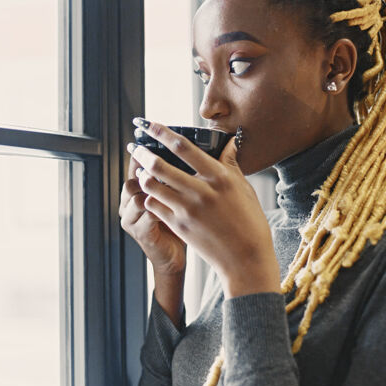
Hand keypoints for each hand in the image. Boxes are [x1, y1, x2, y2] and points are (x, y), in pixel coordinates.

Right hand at [119, 150, 186, 276]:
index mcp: (135, 190)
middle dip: (151, 175)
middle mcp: (128, 202)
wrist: (173, 255)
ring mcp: (130, 218)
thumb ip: (173, 176)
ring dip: (157, 193)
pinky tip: (177, 208)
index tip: (161, 147)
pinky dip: (163, 209)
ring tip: (176, 191)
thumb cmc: (176, 223)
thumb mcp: (173, 195)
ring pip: (138, 196)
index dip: (147, 157)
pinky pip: (148, 214)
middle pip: (133, 180)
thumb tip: (187, 149)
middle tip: (172, 171)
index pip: (136, 167)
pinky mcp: (139, 232)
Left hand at [129, 119, 280, 297]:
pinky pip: (154, 206)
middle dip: (143, 153)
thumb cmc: (250, 223)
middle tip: (135, 148)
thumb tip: (229, 142)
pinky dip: (149, 197)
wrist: (246, 259)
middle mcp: (201, 191)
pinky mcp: (179, 226)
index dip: (163, 133)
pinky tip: (149, 194)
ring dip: (142, 175)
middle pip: (160, 165)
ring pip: (152, 185)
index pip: (184, 147)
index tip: (151, 125)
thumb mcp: (244, 189)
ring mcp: (188, 210)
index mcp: (219, 178)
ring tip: (139, 171)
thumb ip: (230, 164)